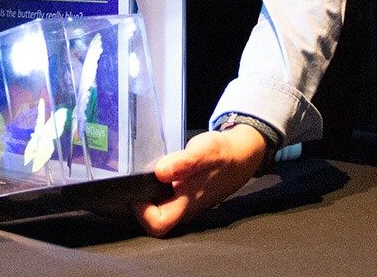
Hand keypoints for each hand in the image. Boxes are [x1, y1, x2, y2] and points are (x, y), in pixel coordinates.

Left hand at [136, 125, 266, 236]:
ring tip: (139, 171)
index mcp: (187, 204)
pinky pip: (163, 198)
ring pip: (158, 208)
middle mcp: (184, 209)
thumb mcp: (204, 151)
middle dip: (139, 201)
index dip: (141, 212)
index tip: (137, 187)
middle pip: (153, 219)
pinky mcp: (185, 195)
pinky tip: (152, 169)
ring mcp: (184, 203)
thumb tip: (159, 172)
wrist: (242, 154)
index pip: (157, 224)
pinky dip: (153, 187)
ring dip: (145, 193)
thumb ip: (183, 163)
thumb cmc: (223, 153)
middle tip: (133, 177)